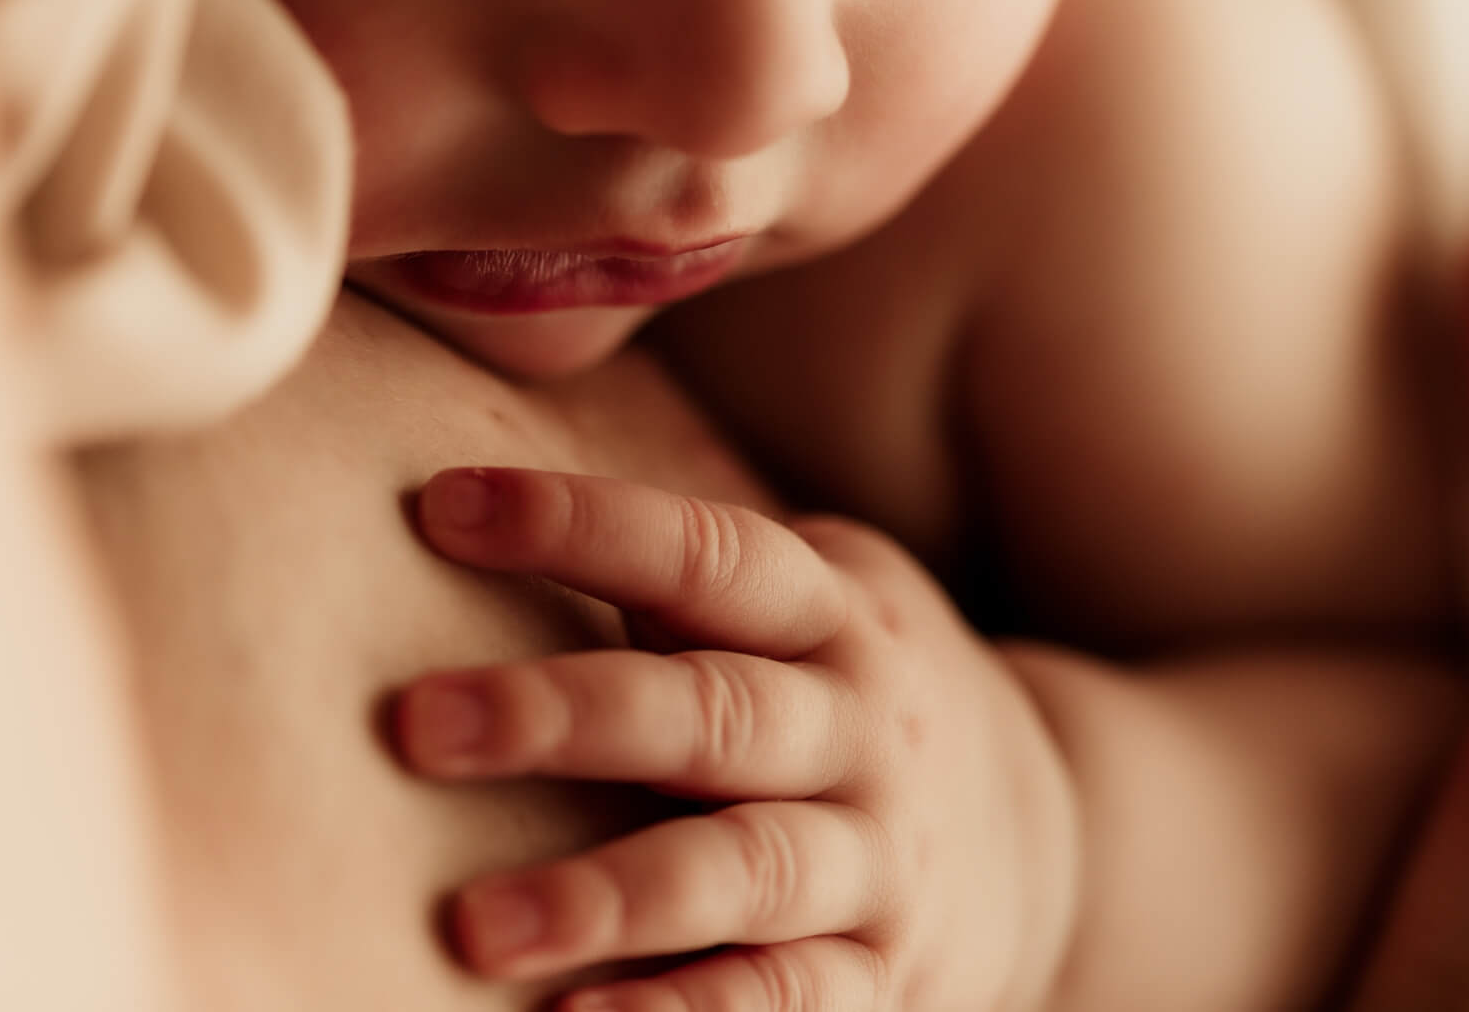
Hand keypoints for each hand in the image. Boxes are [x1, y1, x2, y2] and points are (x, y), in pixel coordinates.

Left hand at [393, 469, 1080, 1011]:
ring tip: (478, 929)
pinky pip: (787, 1001)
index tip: (447, 507)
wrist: (1047, 827)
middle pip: (713, 712)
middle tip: (421, 724)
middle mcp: (856, 729)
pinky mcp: (878, 970)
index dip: (585, 523)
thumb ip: (690, 581)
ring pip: (743, 868)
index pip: (707, 554)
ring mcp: (873, 855)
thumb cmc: (844, 693)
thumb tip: (474, 510)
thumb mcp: (812, 605)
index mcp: (831, 614)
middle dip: (568, 715)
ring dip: (613, 895)